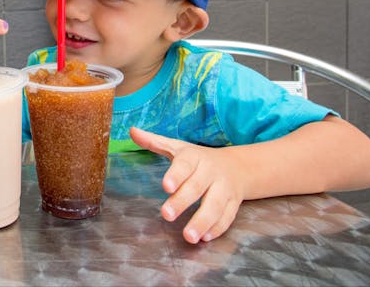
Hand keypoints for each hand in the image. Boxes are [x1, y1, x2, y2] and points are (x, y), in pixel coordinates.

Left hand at [129, 127, 246, 243]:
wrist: (238, 167)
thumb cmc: (198, 159)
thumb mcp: (177, 147)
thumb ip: (154, 142)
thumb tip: (132, 131)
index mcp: (195, 157)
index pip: (185, 165)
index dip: (175, 175)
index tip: (165, 186)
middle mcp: (211, 172)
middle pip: (197, 187)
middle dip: (182, 202)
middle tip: (166, 215)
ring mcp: (224, 188)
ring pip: (215, 205)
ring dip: (202, 221)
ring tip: (188, 236)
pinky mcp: (234, 204)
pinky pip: (227, 217)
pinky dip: (217, 228)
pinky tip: (205, 237)